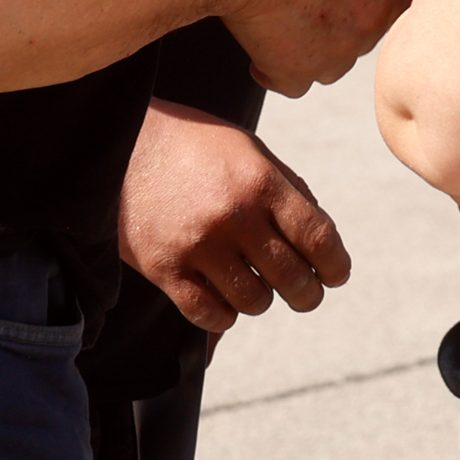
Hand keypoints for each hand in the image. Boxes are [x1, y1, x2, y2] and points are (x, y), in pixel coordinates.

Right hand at [119, 99, 352, 331]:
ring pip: (253, 301)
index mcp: (263, 183)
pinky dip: (224, 316)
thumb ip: (288, 192)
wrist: (122, 143)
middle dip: (307, 294)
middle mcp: (235, 216)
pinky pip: (208, 313)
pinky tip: (226, 303)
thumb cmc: (197, 147)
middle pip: (292, 277)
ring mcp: (198, 245)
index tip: (336, 276)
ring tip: (258, 290)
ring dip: (262, 302)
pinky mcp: (164, 268)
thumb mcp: (251, 152)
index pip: (318, 237)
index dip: (336, 265)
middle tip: (305, 295)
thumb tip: (321, 242)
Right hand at [224, 0, 424, 95]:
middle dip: (339, 15)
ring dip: (315, 46)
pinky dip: (278, 68)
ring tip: (283, 14)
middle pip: (361, 27)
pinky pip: (293, 81)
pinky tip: (261, 44)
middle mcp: (374, 22)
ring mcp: (337, 53)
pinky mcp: (296, 72)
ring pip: (333, 59)